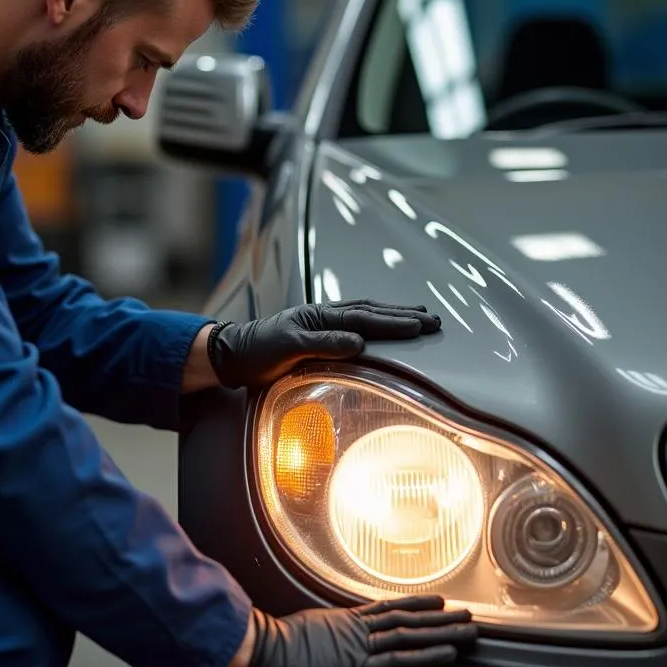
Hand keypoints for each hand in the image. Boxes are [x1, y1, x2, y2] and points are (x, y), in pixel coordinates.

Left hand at [207, 300, 440, 389]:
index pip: (365, 318)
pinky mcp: (319, 334)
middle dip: (404, 316)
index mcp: (320, 316)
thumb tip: (359, 343)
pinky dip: (376, 321)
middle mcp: (325, 315)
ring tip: (421, 317)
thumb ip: (323, 343)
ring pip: (367, 314)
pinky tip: (386, 324)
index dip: (394, 322)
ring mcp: (323, 322)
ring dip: (395, 315)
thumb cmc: (257, 351)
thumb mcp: (288, 347)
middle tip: (434, 320)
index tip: (422, 326)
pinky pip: (356, 323)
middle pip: (372, 312)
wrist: (232, 354)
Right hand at [224, 596, 475, 666]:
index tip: (435, 602)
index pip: (385, 611)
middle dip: (439, 617)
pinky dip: (426, 654)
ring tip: (470, 629)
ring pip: (410, 634)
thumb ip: (310, 635)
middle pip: (405, 619)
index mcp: (340, 622)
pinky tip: (448, 653)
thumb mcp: (293, 634)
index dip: (413, 605)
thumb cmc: (265, 645)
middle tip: (468, 614)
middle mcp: (354, 629)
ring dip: (443, 631)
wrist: (256, 650)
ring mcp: (357, 645)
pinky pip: (398, 659)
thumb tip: (309, 638)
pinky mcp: (357, 665)